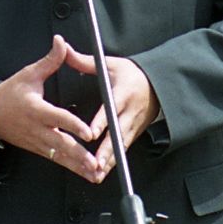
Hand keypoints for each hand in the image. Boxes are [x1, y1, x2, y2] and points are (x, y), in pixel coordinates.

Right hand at [0, 35, 102, 182]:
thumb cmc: (10, 93)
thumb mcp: (28, 74)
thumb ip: (50, 61)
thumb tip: (61, 42)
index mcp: (36, 109)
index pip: (58, 118)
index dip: (74, 125)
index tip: (89, 133)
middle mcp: (38, 128)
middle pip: (61, 144)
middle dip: (79, 155)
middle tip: (95, 162)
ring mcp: (38, 142)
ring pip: (60, 156)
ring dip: (78, 166)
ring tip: (96, 174)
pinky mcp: (39, 149)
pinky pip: (57, 160)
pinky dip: (72, 168)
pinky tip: (86, 174)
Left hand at [84, 56, 159, 173]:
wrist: (158, 83)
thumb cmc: (132, 74)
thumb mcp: (110, 64)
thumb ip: (84, 61)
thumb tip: (64, 49)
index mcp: (122, 93)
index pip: (110, 109)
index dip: (101, 122)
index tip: (90, 134)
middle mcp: (129, 112)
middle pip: (117, 134)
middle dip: (107, 150)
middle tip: (95, 163)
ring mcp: (134, 124)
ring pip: (121, 145)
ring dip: (110, 161)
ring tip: (98, 173)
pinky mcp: (135, 133)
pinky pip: (124, 149)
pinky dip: (115, 162)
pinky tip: (105, 172)